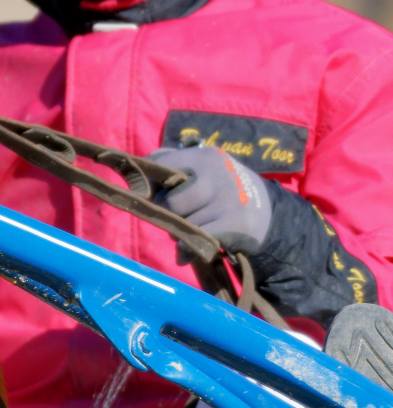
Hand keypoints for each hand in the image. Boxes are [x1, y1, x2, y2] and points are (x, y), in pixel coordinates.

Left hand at [148, 146, 273, 252]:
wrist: (268, 213)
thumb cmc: (223, 188)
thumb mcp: (204, 167)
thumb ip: (171, 162)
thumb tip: (140, 170)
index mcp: (204, 157)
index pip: (160, 166)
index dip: (150, 184)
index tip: (151, 194)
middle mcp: (217, 174)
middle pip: (169, 201)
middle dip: (166, 213)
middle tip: (174, 216)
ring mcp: (228, 200)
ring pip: (182, 223)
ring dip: (177, 232)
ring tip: (188, 229)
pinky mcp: (236, 225)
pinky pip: (197, 240)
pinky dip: (187, 248)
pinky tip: (187, 250)